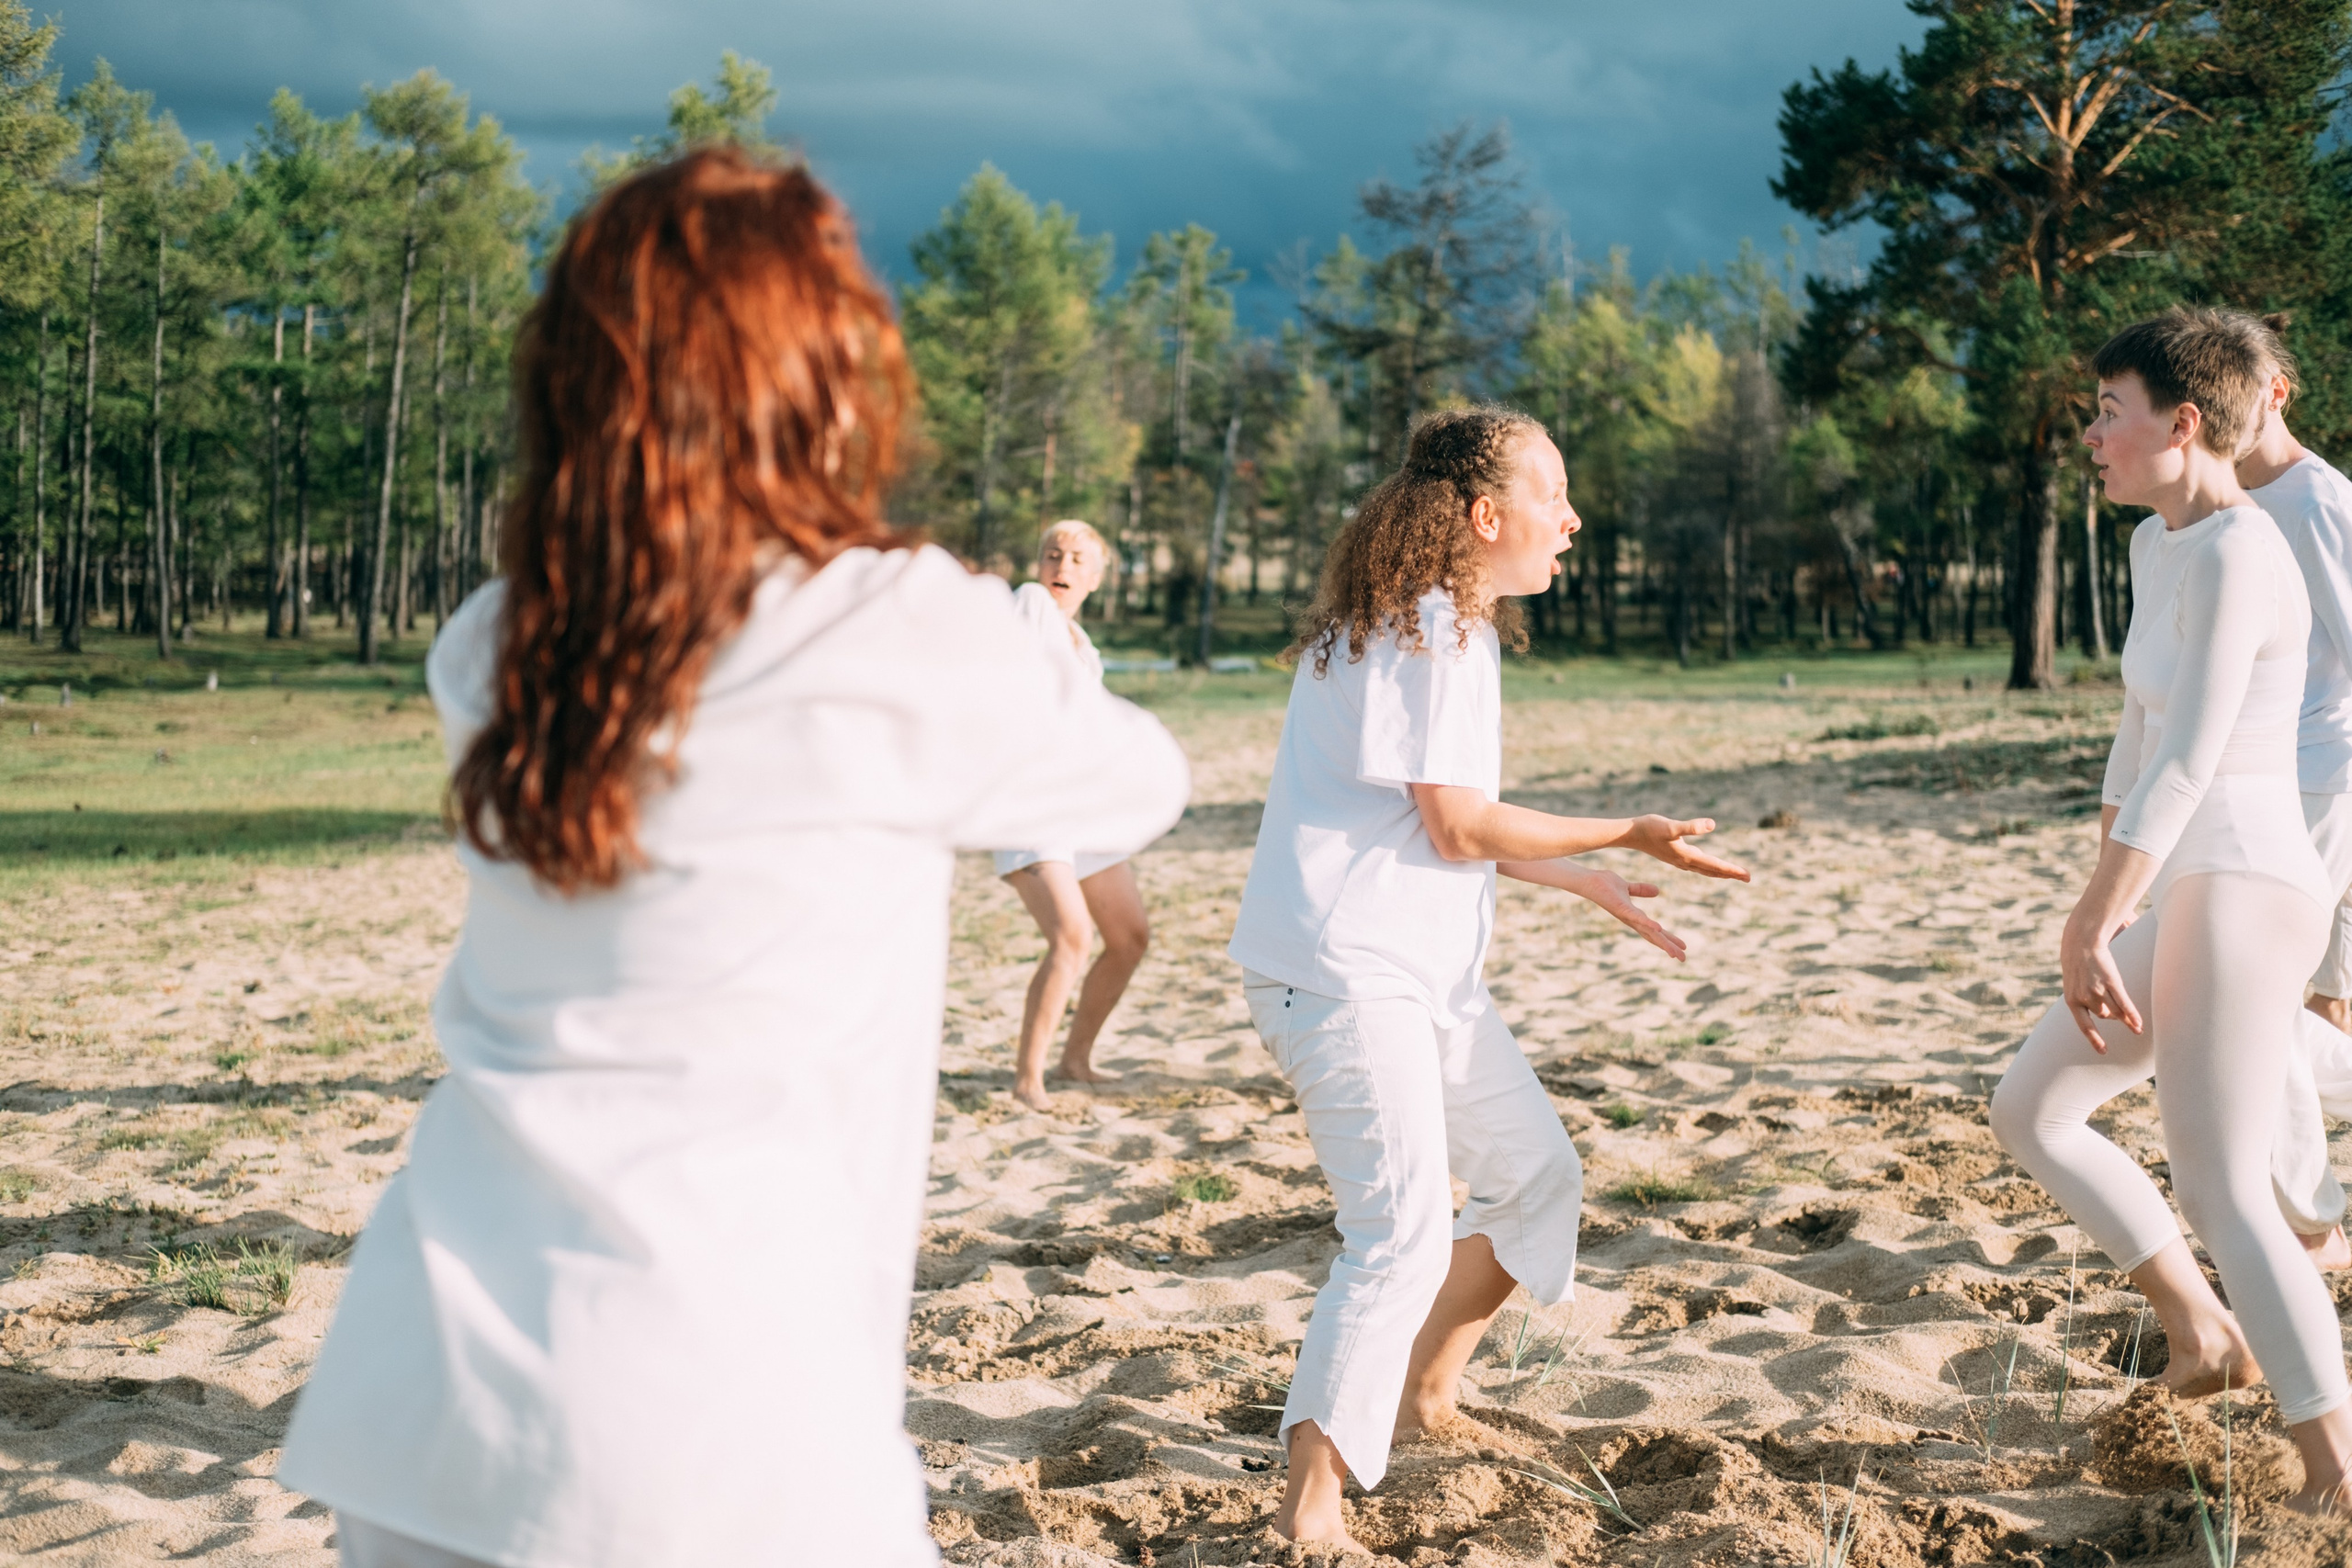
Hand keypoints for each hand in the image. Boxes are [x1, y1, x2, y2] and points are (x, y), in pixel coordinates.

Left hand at [1571, 868, 1687, 961]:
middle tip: (1683, 958)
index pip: (1655, 931)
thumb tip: (1657, 891)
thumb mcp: (1628, 887)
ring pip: (1648, 932)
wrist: (1590, 881)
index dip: (1668, 939)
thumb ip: (1641, 890)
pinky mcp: (1621, 910)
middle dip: (1668, 947)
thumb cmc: (1605, 885)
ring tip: (1675, 953)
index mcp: (1635, 916)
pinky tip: (1659, 928)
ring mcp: (1627, 916)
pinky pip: (1636, 917)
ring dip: (1662, 942)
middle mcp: (1632, 920)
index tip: (1682, 947)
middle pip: (1654, 936)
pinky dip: (1647, 923)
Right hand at [1623, 816, 1751, 881]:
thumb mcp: (1670, 826)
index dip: (1732, 870)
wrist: (1629, 834)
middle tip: (1748, 878)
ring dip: (1720, 872)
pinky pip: (1697, 865)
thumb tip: (1712, 825)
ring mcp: (1679, 860)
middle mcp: (1685, 861)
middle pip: (1713, 870)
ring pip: (1705, 869)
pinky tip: (1708, 864)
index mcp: (1687, 856)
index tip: (1748, 876)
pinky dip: (1708, 867)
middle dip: (1731, 874)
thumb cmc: (1648, 827)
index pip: (1715, 865)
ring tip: (1734, 874)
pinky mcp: (1674, 855)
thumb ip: (1691, 826)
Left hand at [2059, 907, 2141, 1051]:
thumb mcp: (2074, 981)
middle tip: (2121, 1017)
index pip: (2084, 1025)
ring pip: (2115, 1012)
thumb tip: (2102, 1011)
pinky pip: (2124, 1003)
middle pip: (2104, 1016)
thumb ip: (2085, 996)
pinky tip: (2138, 1025)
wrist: (2081, 940)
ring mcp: (2097, 990)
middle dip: (2113, 1016)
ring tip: (2136, 1027)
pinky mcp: (2111, 982)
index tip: (2104, 1051)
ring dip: (2125, 1019)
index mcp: (2071, 999)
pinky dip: (2132, 1015)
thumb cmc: (2079, 961)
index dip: (2094, 1039)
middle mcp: (2084, 997)